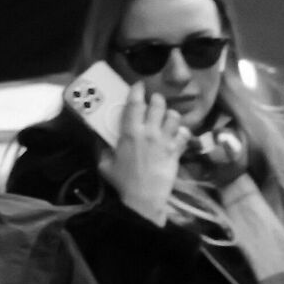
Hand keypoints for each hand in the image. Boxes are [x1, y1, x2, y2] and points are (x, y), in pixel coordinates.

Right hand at [100, 91, 188, 224]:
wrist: (144, 197)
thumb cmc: (122, 181)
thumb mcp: (105, 164)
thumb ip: (102, 148)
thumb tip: (98, 139)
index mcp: (130, 133)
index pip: (135, 104)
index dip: (138, 91)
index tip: (139, 85)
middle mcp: (150, 132)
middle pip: (158, 104)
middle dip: (156, 99)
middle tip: (153, 102)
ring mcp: (166, 140)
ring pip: (174, 116)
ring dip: (170, 115)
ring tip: (166, 119)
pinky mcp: (177, 149)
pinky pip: (184, 133)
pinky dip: (182, 132)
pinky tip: (176, 136)